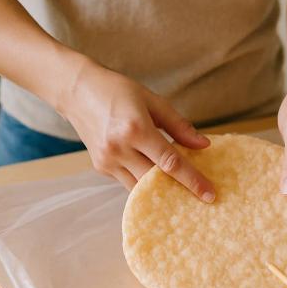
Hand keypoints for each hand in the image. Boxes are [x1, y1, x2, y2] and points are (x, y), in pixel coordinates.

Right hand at [59, 61, 214, 200]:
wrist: (76, 91)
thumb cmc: (118, 90)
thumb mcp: (152, 101)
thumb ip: (179, 125)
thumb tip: (204, 145)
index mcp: (136, 129)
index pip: (170, 163)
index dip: (192, 180)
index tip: (210, 195)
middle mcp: (119, 148)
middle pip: (156, 180)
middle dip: (179, 190)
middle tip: (201, 197)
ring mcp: (107, 161)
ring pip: (140, 187)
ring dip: (160, 189)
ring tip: (181, 190)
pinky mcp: (100, 167)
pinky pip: (128, 181)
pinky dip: (143, 180)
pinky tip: (154, 174)